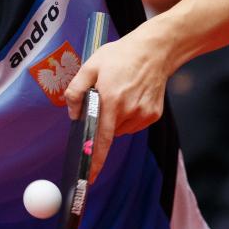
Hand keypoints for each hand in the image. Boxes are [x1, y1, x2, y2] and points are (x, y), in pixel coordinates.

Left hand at [63, 31, 169, 183]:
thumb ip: (76, 90)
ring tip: (119, 94)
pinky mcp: (153, 116)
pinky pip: (132, 125)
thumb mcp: (91, 65)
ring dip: (114, 119)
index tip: (88, 178)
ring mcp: (143, 115)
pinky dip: (127, 116)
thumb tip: (73, 114)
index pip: (101, 139)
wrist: (155, 50)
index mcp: (111, 100)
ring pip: (120, 129)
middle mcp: (129, 111)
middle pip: (108, 132)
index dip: (94, 161)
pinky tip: (130, 97)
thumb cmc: (120, 56)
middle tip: (104, 100)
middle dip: (101, 122)